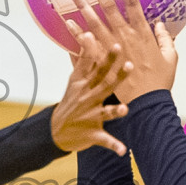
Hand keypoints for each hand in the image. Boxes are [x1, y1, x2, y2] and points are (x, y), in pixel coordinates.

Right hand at [50, 28, 132, 155]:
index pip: (94, 66)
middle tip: (130, 64)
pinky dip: (114, 145)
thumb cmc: (70, 102)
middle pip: (104, 84)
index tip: (112, 41)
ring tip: (125, 109)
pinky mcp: (93, 134)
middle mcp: (87, 98)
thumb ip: (82, 59)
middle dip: (117, 75)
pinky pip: (105, 140)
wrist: (56, 131)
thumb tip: (86, 34)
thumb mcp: (73, 80)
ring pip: (105, 112)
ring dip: (115, 111)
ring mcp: (90, 116)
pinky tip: (124, 150)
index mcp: (84, 84)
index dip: (102, 54)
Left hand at [67, 0, 177, 102]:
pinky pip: (86, 44)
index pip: (133, 1)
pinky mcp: (102, 61)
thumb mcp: (170, 57)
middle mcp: (125, 36)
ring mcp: (112, 48)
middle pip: (109, 6)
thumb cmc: (160, 81)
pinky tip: (67, 22)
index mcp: (143, 32)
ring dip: (83, 6)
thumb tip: (161, 24)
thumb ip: (166, 38)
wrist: (147, 103)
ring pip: (95, 21)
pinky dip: (76, 33)